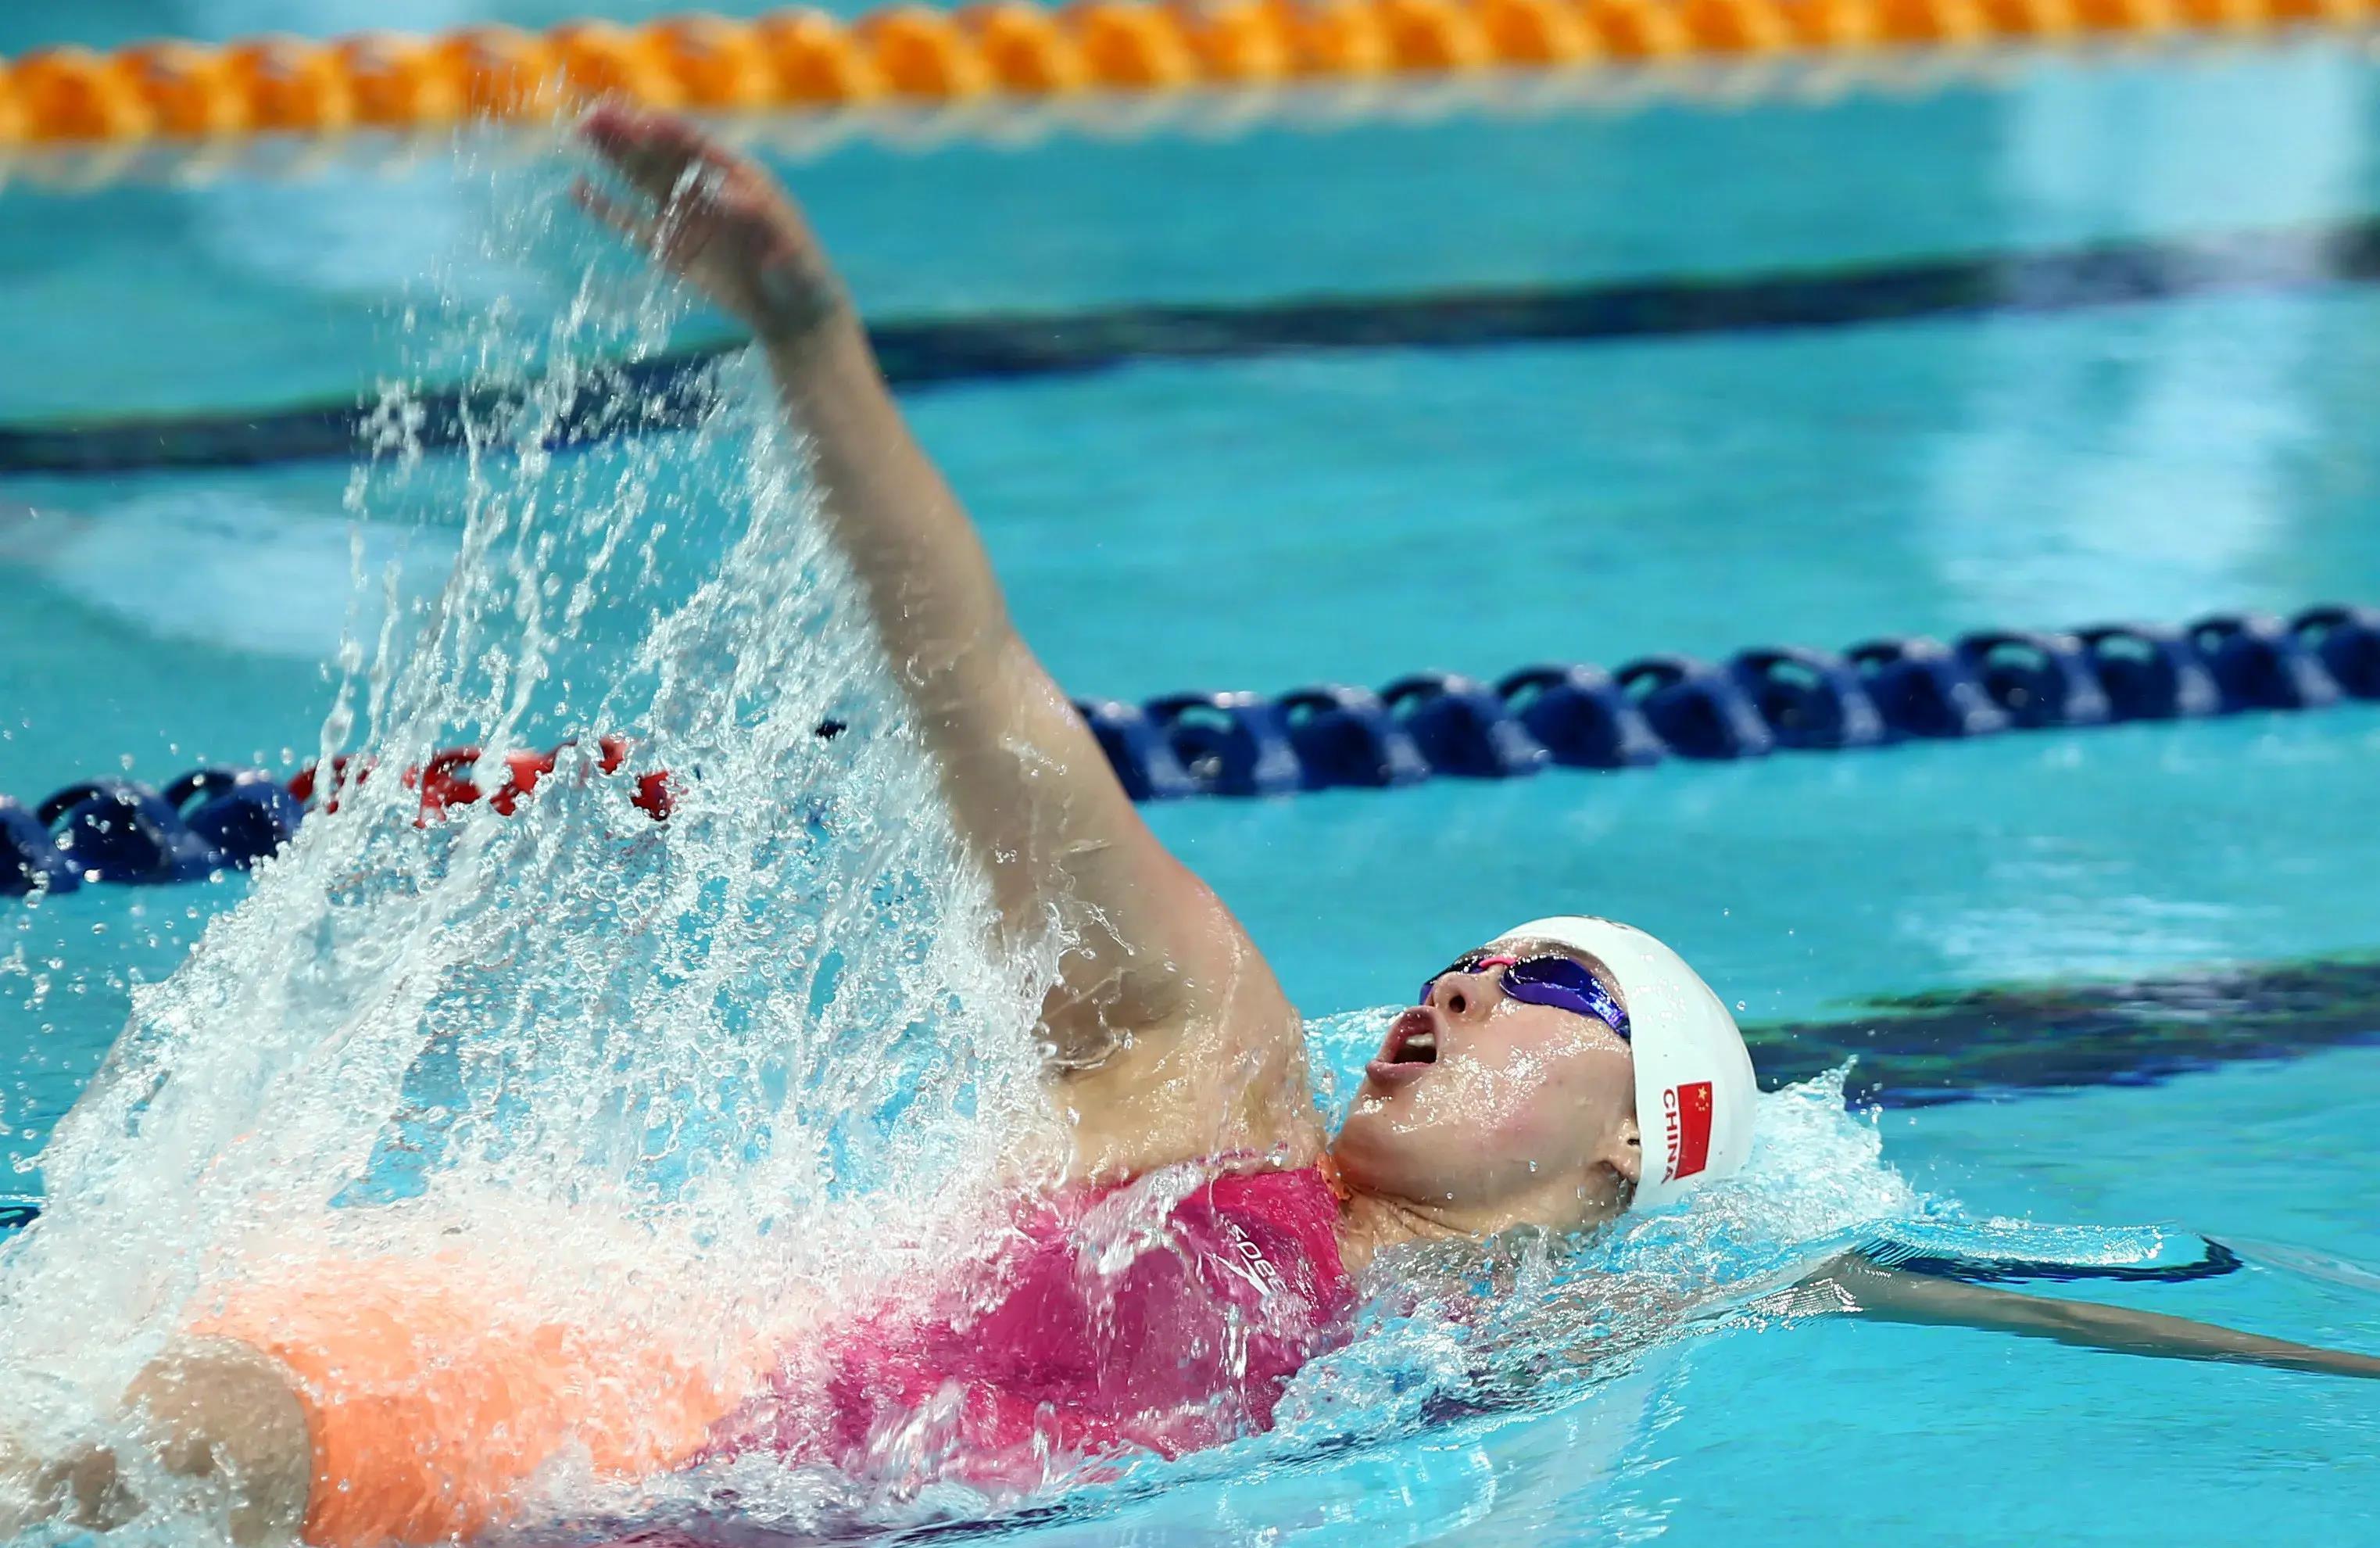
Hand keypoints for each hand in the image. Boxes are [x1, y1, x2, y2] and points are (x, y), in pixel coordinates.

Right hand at [574, 103, 849, 345]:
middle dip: (631, 134)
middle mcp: (708, 191)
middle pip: (663, 156)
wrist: (795, 317)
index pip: (700, 148)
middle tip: (597, 113)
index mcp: (741, 179)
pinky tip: (579, 188)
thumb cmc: (803, 277)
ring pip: (643, 181)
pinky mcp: (672, 251)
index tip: (645, 120)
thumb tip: (725, 191)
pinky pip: (633, 227)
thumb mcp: (791, 248)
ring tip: (583, 130)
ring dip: (615, 157)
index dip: (672, 133)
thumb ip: (760, 218)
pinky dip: (607, 210)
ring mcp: (687, 220)